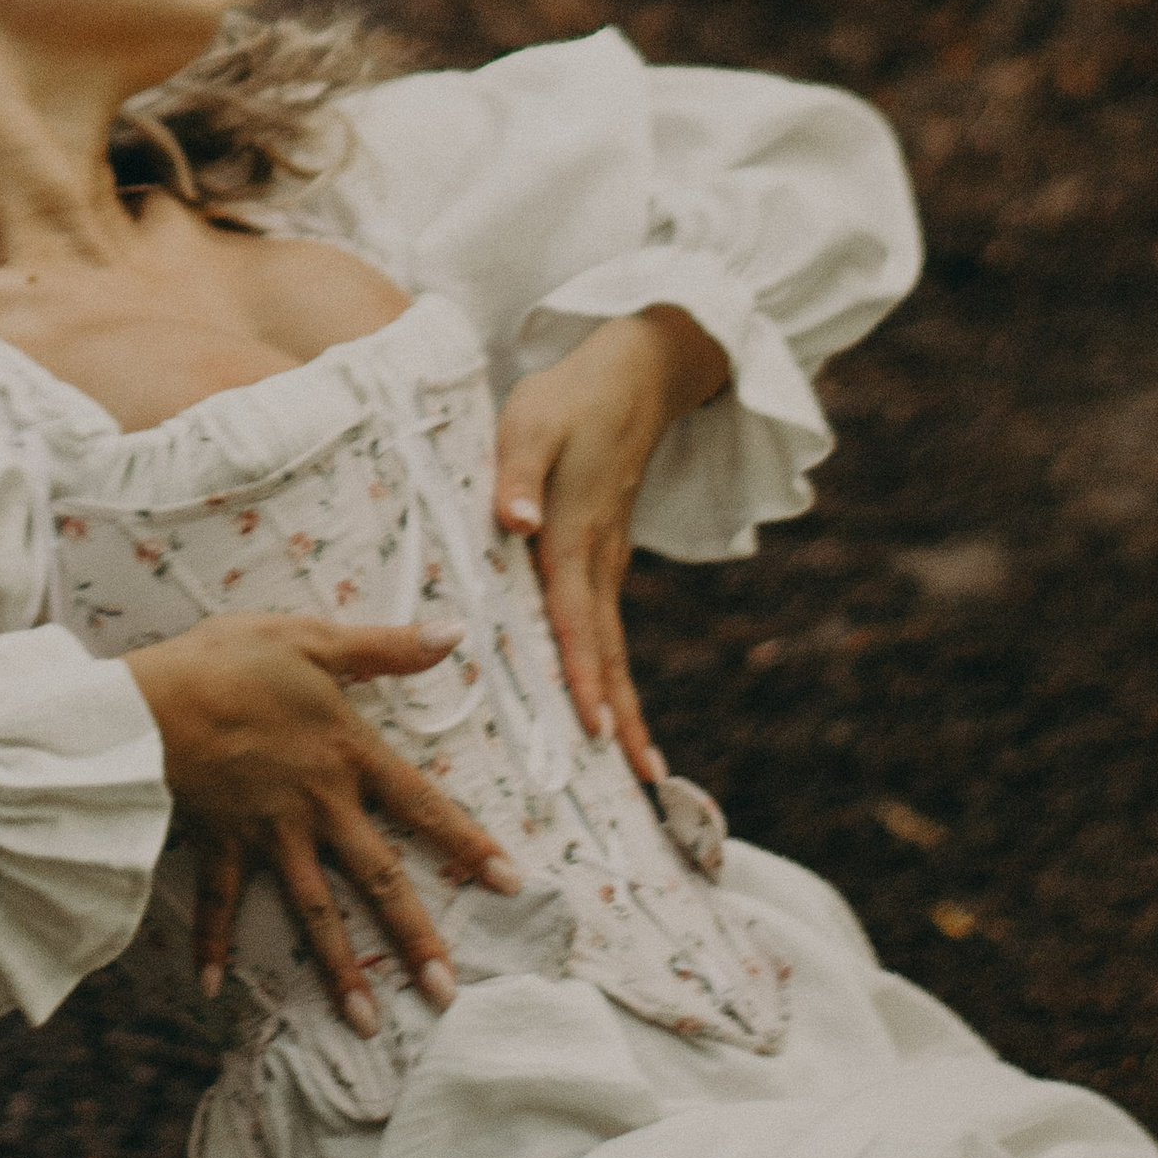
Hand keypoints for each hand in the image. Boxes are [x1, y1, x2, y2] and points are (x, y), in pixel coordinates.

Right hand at [124, 613, 519, 1034]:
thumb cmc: (234, 662)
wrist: (155, 702)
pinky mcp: (221, 842)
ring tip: (368, 1023)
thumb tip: (455, 632)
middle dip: (414, 937)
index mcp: (348, 755)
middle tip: (447, 994)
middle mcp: (318, 806)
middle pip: (377, 878)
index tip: (511, 884)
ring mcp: (269, 833)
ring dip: (340, 967)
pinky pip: (221, 901)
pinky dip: (215, 943)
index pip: (422, 805)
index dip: (468, 841)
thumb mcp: (315, 640)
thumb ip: (387, 646)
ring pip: (314, 910)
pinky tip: (214, 989)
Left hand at [491, 304, 728, 783]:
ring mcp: (608, 562)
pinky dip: (614, 673)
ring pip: (614, 645)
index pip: (574, 615)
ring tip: (642, 770)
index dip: (582, 672)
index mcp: (574, 533)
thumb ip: (518, 475)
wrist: (631, 376)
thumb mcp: (530, 422)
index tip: (593, 728)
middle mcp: (598, 559)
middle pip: (608, 650)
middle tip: (640, 782)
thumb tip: (515, 524)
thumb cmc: (568, 398)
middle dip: (621, 716)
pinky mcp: (606, 557)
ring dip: (625, 705)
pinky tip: (611, 708)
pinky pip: (608, 627)